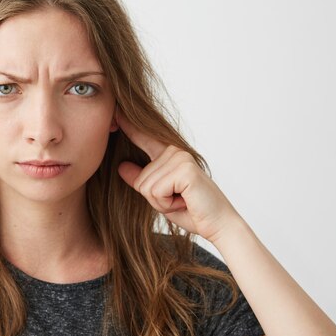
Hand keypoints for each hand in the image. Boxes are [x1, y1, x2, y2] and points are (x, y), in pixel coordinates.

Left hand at [115, 108, 241, 242]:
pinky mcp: (185, 169)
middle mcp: (174, 151)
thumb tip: (121, 166)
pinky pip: (156, 191)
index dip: (129, 125)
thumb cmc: (191, 210)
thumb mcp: (159, 195)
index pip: (144, 137)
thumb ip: (141, 178)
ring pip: (146, 187)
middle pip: (141, 180)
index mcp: (169, 154)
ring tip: (182, 201)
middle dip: (155, 199)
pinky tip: (184, 201)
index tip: (117, 111)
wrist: (218, 225)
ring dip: (162, 203)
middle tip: (178, 200)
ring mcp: (180, 158)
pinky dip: (167, 204)